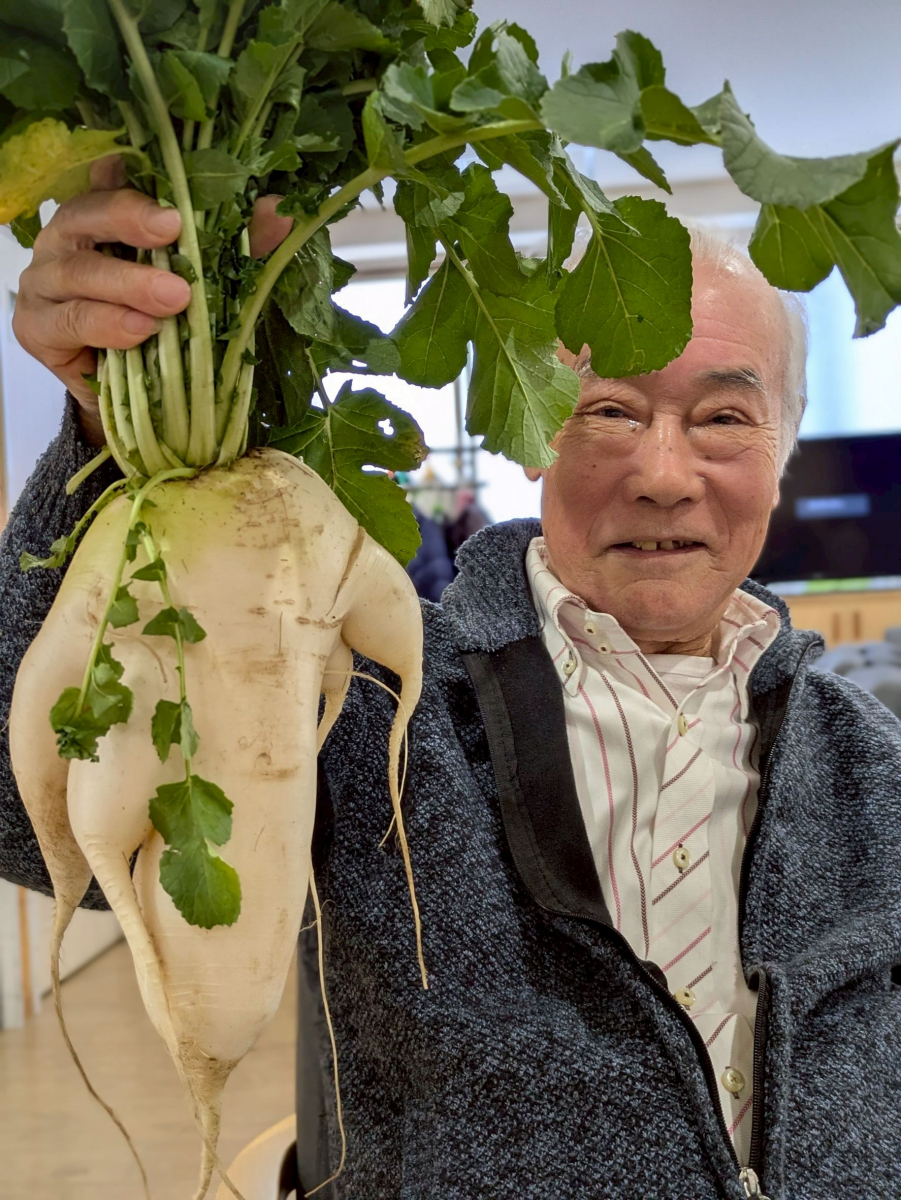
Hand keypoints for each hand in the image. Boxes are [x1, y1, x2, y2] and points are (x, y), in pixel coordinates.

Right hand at [12, 157, 292, 445]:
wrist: (132, 396)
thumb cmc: (163, 323)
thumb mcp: (203, 281)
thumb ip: (234, 245)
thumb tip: (281, 215)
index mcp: (105, 212)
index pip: (111, 176)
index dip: (135, 173)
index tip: (169, 183)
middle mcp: (69, 237)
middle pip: (86, 213)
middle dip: (129, 218)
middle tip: (172, 230)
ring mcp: (46, 280)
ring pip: (78, 271)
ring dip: (126, 283)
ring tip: (171, 299)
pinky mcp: (36, 327)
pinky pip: (69, 320)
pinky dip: (106, 324)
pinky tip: (139, 332)